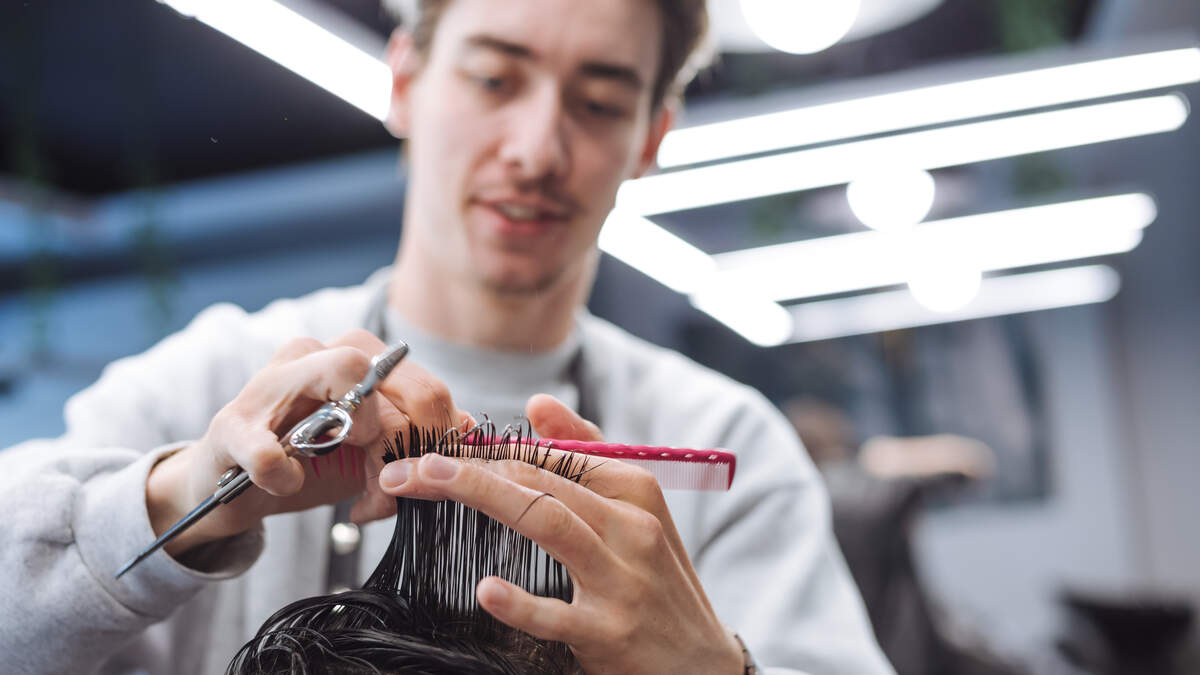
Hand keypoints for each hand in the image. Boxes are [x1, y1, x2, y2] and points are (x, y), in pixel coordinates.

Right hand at [146, 330, 470, 555]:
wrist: (233, 487)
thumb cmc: (310, 462)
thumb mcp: (373, 453)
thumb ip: (415, 438)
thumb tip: (468, 428)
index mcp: (355, 356)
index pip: (424, 387)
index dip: (436, 441)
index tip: (427, 482)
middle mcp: (317, 352)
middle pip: (392, 378)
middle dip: (405, 443)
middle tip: (393, 486)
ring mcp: (271, 383)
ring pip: (344, 384)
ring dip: (361, 444)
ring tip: (353, 482)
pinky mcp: (232, 426)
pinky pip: (273, 450)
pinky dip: (287, 477)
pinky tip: (289, 487)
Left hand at [378, 394, 743, 674]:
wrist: (702, 664)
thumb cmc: (656, 579)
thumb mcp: (635, 510)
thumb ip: (587, 454)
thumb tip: (537, 403)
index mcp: (634, 488)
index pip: (550, 455)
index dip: (485, 447)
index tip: (432, 449)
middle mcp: (632, 525)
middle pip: (540, 480)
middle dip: (466, 467)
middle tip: (408, 465)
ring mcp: (623, 579)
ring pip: (548, 523)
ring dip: (482, 496)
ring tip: (426, 484)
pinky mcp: (611, 633)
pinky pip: (558, 615)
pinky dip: (521, 603)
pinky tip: (486, 590)